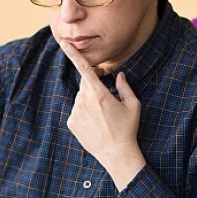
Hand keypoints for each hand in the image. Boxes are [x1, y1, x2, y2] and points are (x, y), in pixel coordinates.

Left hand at [60, 40, 145, 189]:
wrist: (116, 154)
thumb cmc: (127, 129)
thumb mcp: (133, 105)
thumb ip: (125, 87)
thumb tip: (119, 75)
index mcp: (99, 93)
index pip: (84, 68)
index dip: (73, 54)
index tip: (63, 43)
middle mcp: (84, 100)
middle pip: (85, 84)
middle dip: (94, 86)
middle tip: (107, 101)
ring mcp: (76, 112)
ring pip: (81, 98)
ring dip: (90, 102)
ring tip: (103, 118)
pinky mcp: (71, 122)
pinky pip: (77, 111)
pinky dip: (84, 113)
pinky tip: (96, 124)